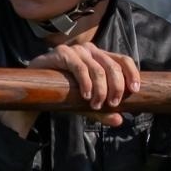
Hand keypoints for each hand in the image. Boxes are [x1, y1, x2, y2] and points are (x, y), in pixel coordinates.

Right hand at [0, 43, 140, 136]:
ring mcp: (75, 50)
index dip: (132, 73)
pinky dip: (85, 82)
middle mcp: (90, 50)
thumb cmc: (64, 94)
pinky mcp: (61, 53)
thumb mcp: (86, 105)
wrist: (34, 92)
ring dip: (100, 89)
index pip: (123, 60)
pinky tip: (85, 96)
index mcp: (100, 57)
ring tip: (96, 105)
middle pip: (112, 66)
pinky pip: (79, 67)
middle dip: (116, 87)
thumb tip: (120, 120)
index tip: (135, 91)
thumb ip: (103, 111)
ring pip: (97, 68)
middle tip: (113, 104)